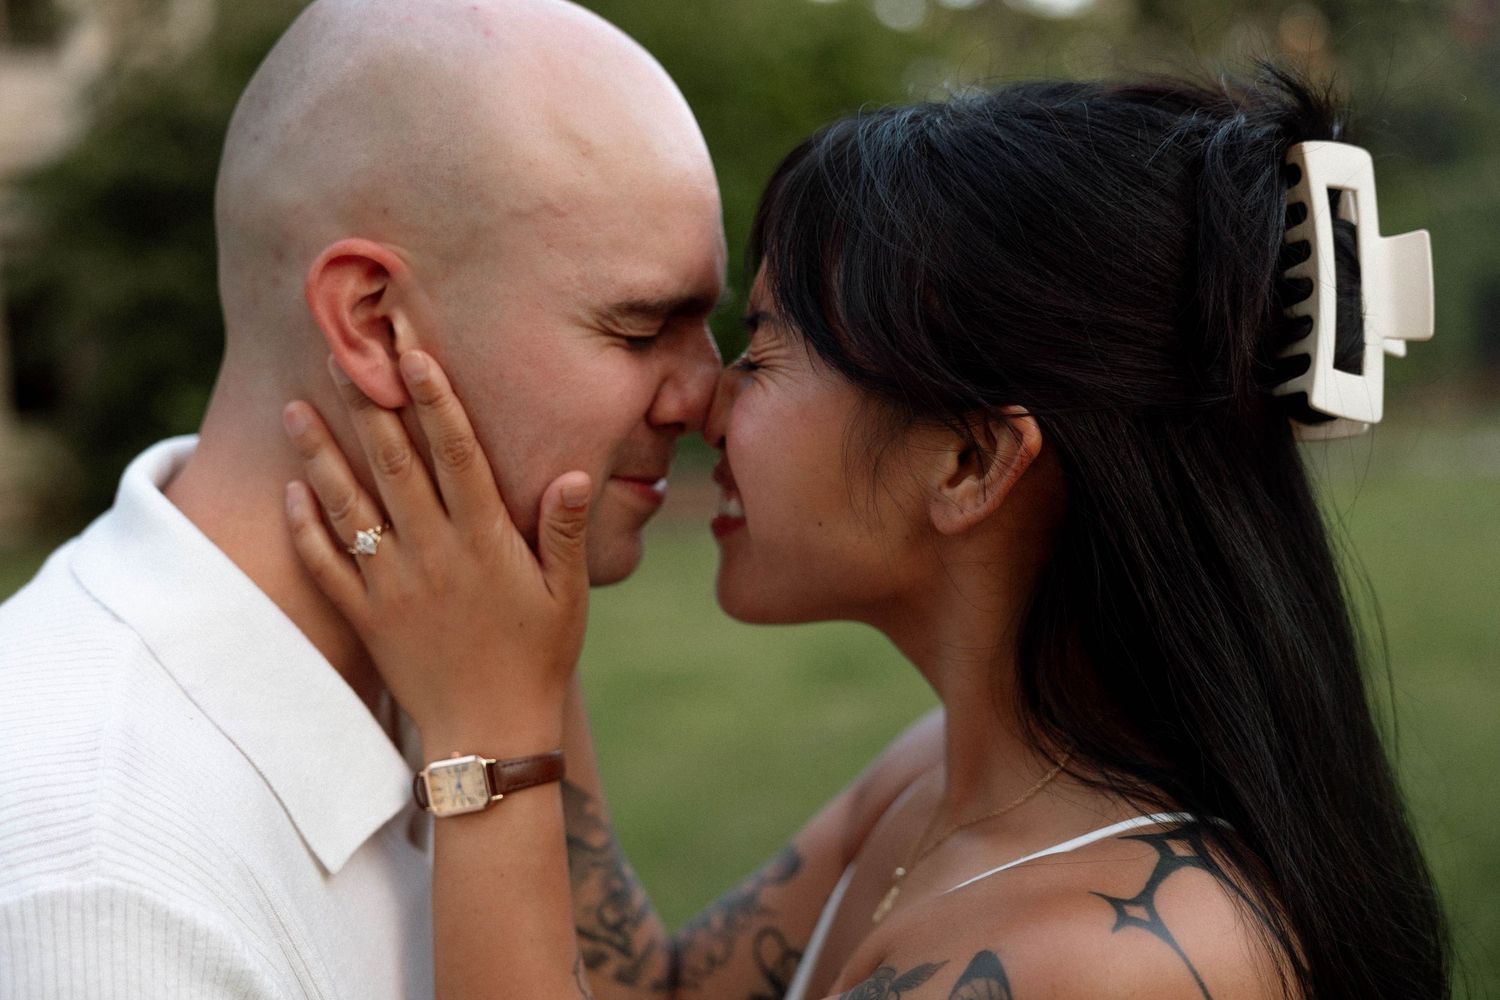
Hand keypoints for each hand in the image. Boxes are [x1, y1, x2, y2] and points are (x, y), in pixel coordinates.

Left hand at [281, 350, 590, 748]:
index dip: (435, 401)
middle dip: (368, 404)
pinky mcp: (366, 616)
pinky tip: (291, 489)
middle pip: (393, 464)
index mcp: (485, 541)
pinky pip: (326, 565)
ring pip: (348, 506)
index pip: (456, 454)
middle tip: (343, 354)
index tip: (414, 354)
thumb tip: (573, 474)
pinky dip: (305, 526)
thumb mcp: (567, 594)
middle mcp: (433, 553)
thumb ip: (563, 531)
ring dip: (320, 453)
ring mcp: (393, 584)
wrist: (490, 734)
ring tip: (295, 407)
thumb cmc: (538, 657)